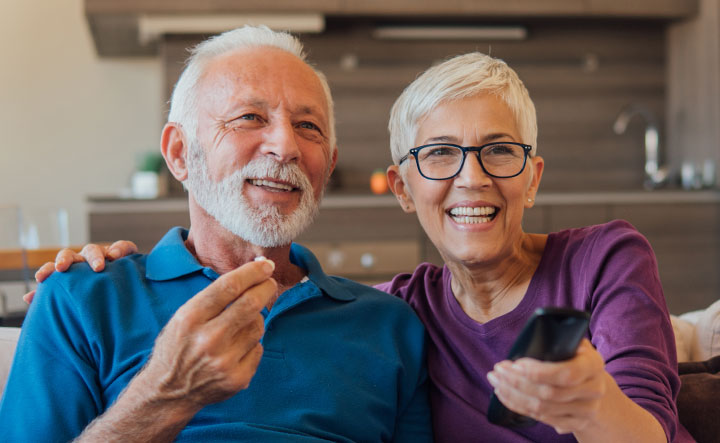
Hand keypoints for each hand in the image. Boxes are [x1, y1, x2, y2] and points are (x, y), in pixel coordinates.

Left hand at [23, 240, 137, 303]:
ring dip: (94, 256)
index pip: (55, 267)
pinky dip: (120, 249)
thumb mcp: (76, 299)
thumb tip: (28, 298)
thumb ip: (55, 297)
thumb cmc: (96, 297)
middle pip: (71, 254)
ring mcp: (103, 256)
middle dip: (66, 259)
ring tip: (99, 267)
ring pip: (94, 249)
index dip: (47, 270)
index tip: (40, 278)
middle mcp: (84, 261)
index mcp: (71, 271)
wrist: (124, 296)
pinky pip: (123, 246)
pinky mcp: (124, 254)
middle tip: (62, 268)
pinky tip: (117, 257)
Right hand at [132, 258, 277, 410]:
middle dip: (265, 287)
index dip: (252, 272)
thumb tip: (250, 274)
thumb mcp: (183, 317)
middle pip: (250, 304)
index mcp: (191, 319)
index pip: (229, 286)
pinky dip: (252, 342)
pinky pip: (258, 348)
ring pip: (258, 326)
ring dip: (256, 318)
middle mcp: (209, 340)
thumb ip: (213, 298)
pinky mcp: (238, 378)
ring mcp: (225, 361)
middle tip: (269, 282)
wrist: (167, 392)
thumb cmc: (177, 347)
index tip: (265, 265)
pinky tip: (238, 346)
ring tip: (242, 321)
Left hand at [487, 339, 606, 434]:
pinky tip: (505, 394)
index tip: (515, 364)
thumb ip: (558, 338)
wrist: (593, 386)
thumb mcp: (573, 345)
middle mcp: (594, 389)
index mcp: (593, 364)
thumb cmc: (575, 359)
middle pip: (550, 393)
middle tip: (498, 370)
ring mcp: (586, 410)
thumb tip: (537, 332)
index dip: (538, 372)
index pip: (567, 373)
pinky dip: (518, 406)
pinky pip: (541, 418)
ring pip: (542, 408)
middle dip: (517, 382)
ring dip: (513, 394)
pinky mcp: (575, 424)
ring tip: (496, 380)